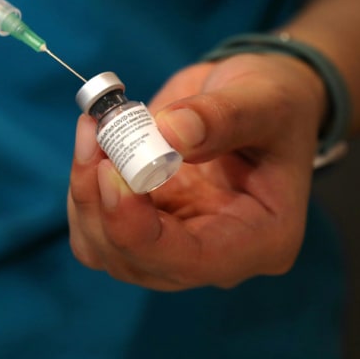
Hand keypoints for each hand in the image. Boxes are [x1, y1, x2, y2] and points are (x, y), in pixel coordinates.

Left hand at [67, 53, 326, 290]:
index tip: (108, 172)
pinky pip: (95, 225)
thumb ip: (221, 118)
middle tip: (94, 133)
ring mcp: (174, 241)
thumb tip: (168, 134)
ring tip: (93, 127)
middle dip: (100, 203)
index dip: (136, 227)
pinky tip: (94, 139)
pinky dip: (84, 185)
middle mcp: (214, 255)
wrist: (258, 97)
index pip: (189, 261)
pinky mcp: (144, 221)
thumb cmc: (276, 102)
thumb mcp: (264, 101)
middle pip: (135, 261)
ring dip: (84, 192)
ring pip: (104, 248)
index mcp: (261, 240)